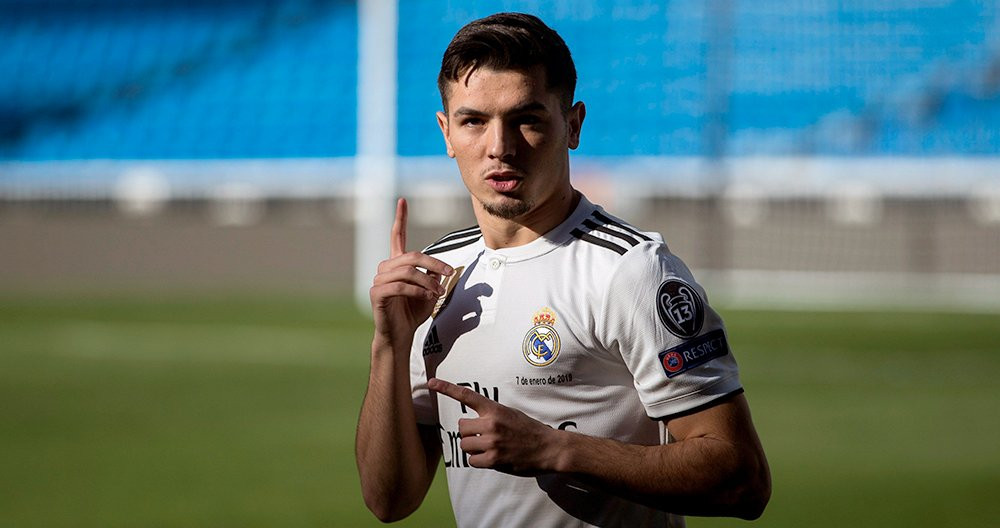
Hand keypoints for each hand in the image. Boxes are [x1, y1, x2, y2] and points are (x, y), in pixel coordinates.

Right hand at [370, 198, 453, 346]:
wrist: (400, 335)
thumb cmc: (413, 313)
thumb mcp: (429, 291)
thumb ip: (433, 275)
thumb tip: (440, 267)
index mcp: (397, 264)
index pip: (398, 237)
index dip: (400, 218)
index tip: (403, 201)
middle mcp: (386, 268)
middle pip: (412, 256)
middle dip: (435, 264)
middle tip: (449, 275)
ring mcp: (379, 280)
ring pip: (407, 271)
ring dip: (427, 282)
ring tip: (438, 293)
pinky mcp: (377, 293)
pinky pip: (399, 286)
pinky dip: (417, 291)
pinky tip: (426, 298)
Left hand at [428, 377, 560, 475]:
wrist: (549, 448)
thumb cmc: (529, 430)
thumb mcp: (511, 413)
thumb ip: (491, 414)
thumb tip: (474, 420)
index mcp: (495, 410)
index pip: (466, 395)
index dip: (447, 388)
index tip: (431, 382)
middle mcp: (491, 424)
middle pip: (461, 427)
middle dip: (468, 433)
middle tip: (482, 436)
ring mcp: (492, 442)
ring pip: (464, 445)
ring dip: (473, 448)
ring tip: (489, 447)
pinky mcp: (494, 460)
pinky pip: (472, 461)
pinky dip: (478, 461)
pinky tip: (491, 458)